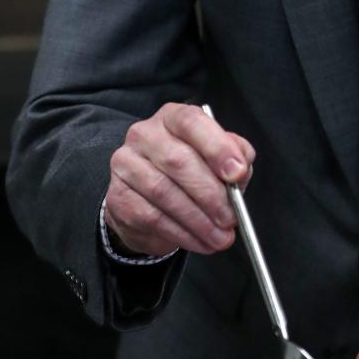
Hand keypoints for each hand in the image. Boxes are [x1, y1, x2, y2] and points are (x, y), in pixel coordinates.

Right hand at [104, 102, 254, 257]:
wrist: (151, 202)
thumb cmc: (192, 173)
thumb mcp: (219, 159)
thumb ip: (235, 157)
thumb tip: (240, 168)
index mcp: (173, 118)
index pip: (191, 122)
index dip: (217, 148)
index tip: (237, 174)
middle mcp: (145, 134)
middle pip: (178, 161)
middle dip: (210, 194)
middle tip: (231, 218)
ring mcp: (126, 164)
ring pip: (164, 193)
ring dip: (198, 220)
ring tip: (220, 237)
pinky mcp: (118, 196)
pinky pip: (152, 217)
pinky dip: (181, 233)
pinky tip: (199, 241)